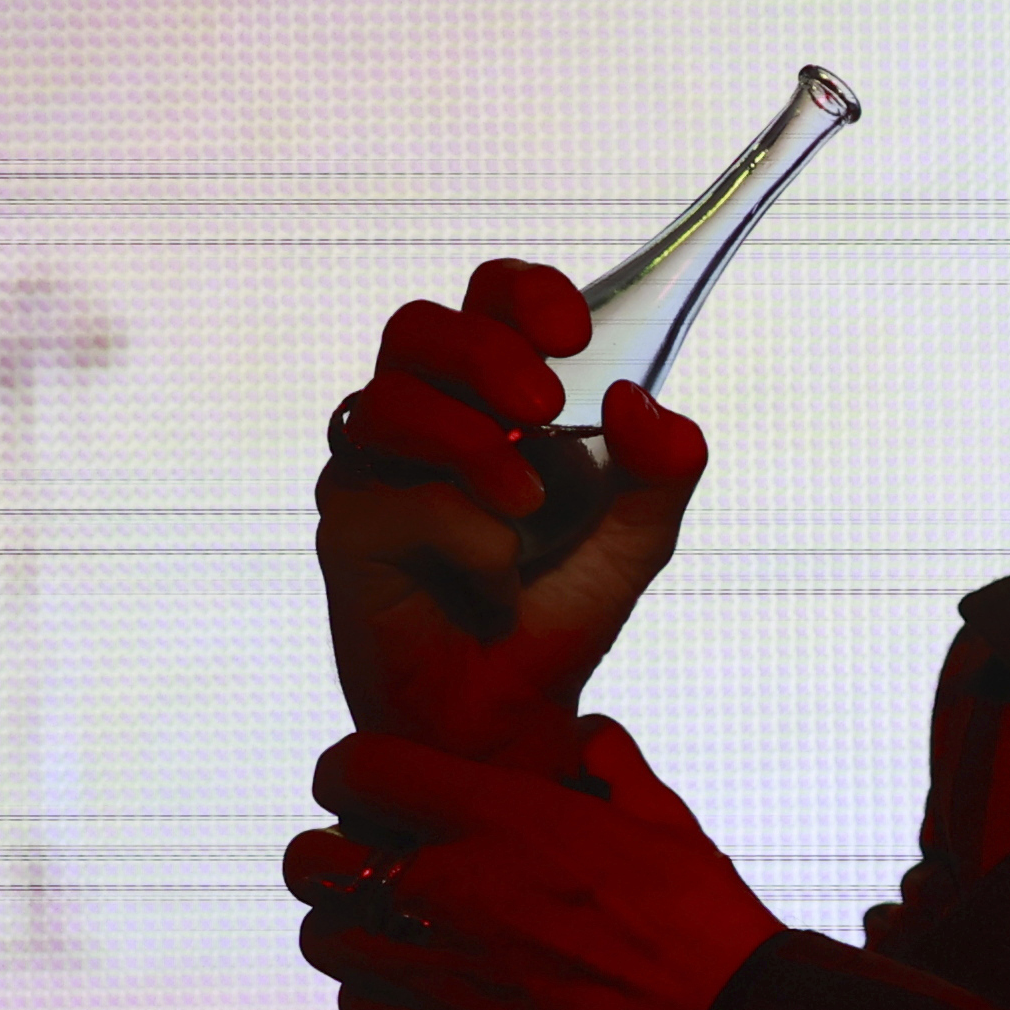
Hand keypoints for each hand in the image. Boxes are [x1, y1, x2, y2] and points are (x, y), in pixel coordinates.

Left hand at [286, 716, 783, 1009]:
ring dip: (349, 926)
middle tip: (371, 862)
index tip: (370, 788)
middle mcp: (451, 889)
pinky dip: (377, 992)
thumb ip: (607, 761)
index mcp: (500, 817)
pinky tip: (421, 985)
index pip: (355, 769)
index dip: (352, 773)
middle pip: (309, 861)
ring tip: (395, 927)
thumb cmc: (697, 921)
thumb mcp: (659, 817)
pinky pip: (357, 1006)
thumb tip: (583, 733)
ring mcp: (439, 971)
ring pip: (322, 939)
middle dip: (330, 856)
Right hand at [315, 260, 709, 772]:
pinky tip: (495, 580)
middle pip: (418, 328)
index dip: (522, 293)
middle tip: (547, 405)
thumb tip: (638, 400)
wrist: (513, 716)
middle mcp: (421, 418)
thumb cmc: (557, 609)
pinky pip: (396, 500)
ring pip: (392, 402)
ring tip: (530, 508)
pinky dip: (465, 536)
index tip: (575, 334)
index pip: (486, 299)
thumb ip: (662, 468)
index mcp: (487, 395)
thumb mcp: (637, 536)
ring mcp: (375, 471)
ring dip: (473, 445)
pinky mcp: (348, 531)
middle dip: (488, 354)